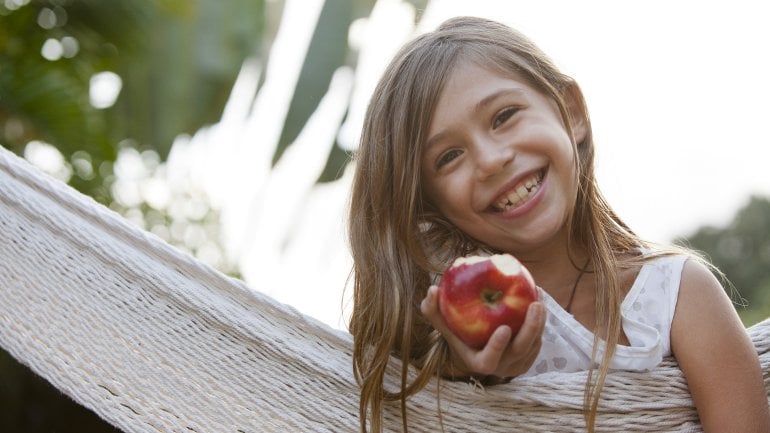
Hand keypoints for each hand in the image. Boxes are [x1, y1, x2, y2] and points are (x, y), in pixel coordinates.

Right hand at [420, 285, 545, 379]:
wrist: (475, 346)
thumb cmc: (456, 332)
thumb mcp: (443, 322)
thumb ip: (433, 309)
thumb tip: (432, 289)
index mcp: (479, 363)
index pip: (489, 361)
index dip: (497, 347)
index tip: (504, 328)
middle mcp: (501, 368)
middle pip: (520, 351)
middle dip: (531, 328)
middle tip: (535, 304)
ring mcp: (517, 365)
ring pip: (534, 344)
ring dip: (540, 320)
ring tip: (538, 294)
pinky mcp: (529, 358)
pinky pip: (538, 340)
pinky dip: (541, 320)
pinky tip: (538, 297)